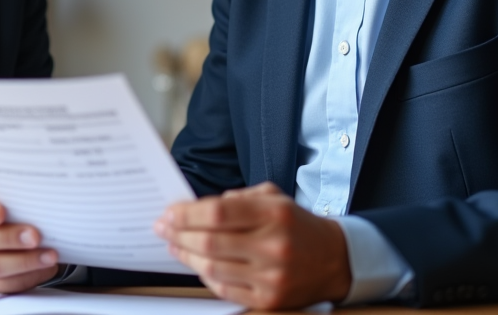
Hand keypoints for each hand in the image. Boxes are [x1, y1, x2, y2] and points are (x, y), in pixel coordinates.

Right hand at [0, 188, 59, 292]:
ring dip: (24, 262)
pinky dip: (26, 278)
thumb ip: (11, 196)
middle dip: (8, 238)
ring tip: (49, 255)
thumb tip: (39, 199)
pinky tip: (44, 269)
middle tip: (35, 236)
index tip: (1, 212)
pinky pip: (1, 285)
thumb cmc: (1, 206)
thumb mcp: (1, 194)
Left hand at [154, 182, 350, 310]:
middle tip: (162, 228)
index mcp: (274, 214)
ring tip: (174, 245)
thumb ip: (237, 198)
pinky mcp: (270, 299)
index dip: (186, 214)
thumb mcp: (273, 197)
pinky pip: (224, 289)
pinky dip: (205, 276)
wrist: (336, 260)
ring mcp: (271, 276)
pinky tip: (196, 264)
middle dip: (178, 234)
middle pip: (210, 241)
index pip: (218, 212)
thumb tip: (195, 207)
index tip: (168, 212)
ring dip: (186, 255)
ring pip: (212, 268)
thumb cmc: (296, 224)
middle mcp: (273, 245)